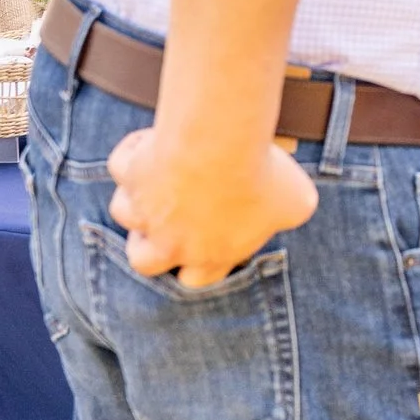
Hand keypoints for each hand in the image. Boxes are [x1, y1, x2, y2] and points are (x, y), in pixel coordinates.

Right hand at [106, 125, 318, 287]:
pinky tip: (154, 139)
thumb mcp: (297, 202)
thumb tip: (295, 209)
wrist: (222, 147)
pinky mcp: (130, 174)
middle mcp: (169, 241)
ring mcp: (144, 208)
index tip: (209, 239)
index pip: (196, 280)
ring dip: (139, 195)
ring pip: (124, 212)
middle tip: (165, 219)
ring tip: (162, 175)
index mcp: (210, 255)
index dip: (200, 263)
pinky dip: (134, 151)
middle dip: (148, 245)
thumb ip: (291, 214)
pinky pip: (122, 165)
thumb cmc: (262, 177)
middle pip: (143, 261)